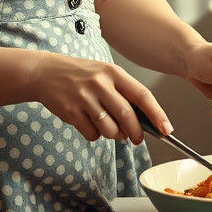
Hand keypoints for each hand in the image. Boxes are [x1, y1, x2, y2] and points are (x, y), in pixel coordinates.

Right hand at [29, 51, 172, 143]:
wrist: (45, 72)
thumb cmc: (80, 75)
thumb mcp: (104, 75)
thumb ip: (122, 94)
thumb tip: (143, 122)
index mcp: (113, 72)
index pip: (142, 95)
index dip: (157, 114)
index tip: (167, 129)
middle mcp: (100, 83)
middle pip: (127, 116)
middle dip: (135, 133)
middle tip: (136, 139)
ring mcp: (84, 97)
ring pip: (110, 129)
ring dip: (113, 135)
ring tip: (107, 126)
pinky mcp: (71, 111)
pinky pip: (92, 134)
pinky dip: (94, 135)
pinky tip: (88, 123)